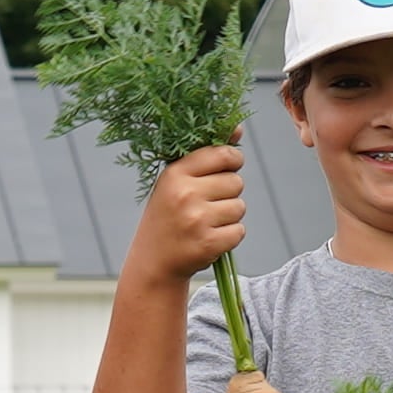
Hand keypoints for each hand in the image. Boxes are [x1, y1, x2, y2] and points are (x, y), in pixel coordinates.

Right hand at [125, 139, 249, 292]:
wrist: (153, 263)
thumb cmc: (168, 216)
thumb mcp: (176, 182)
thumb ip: (206, 156)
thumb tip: (239, 128)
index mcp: (175, 174)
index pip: (222, 154)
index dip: (232, 160)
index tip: (227, 169)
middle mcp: (185, 194)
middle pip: (236, 182)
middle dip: (228, 193)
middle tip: (206, 205)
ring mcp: (197, 220)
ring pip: (239, 207)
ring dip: (229, 216)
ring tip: (206, 223)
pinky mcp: (208, 243)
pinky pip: (239, 231)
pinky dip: (230, 237)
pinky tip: (210, 239)